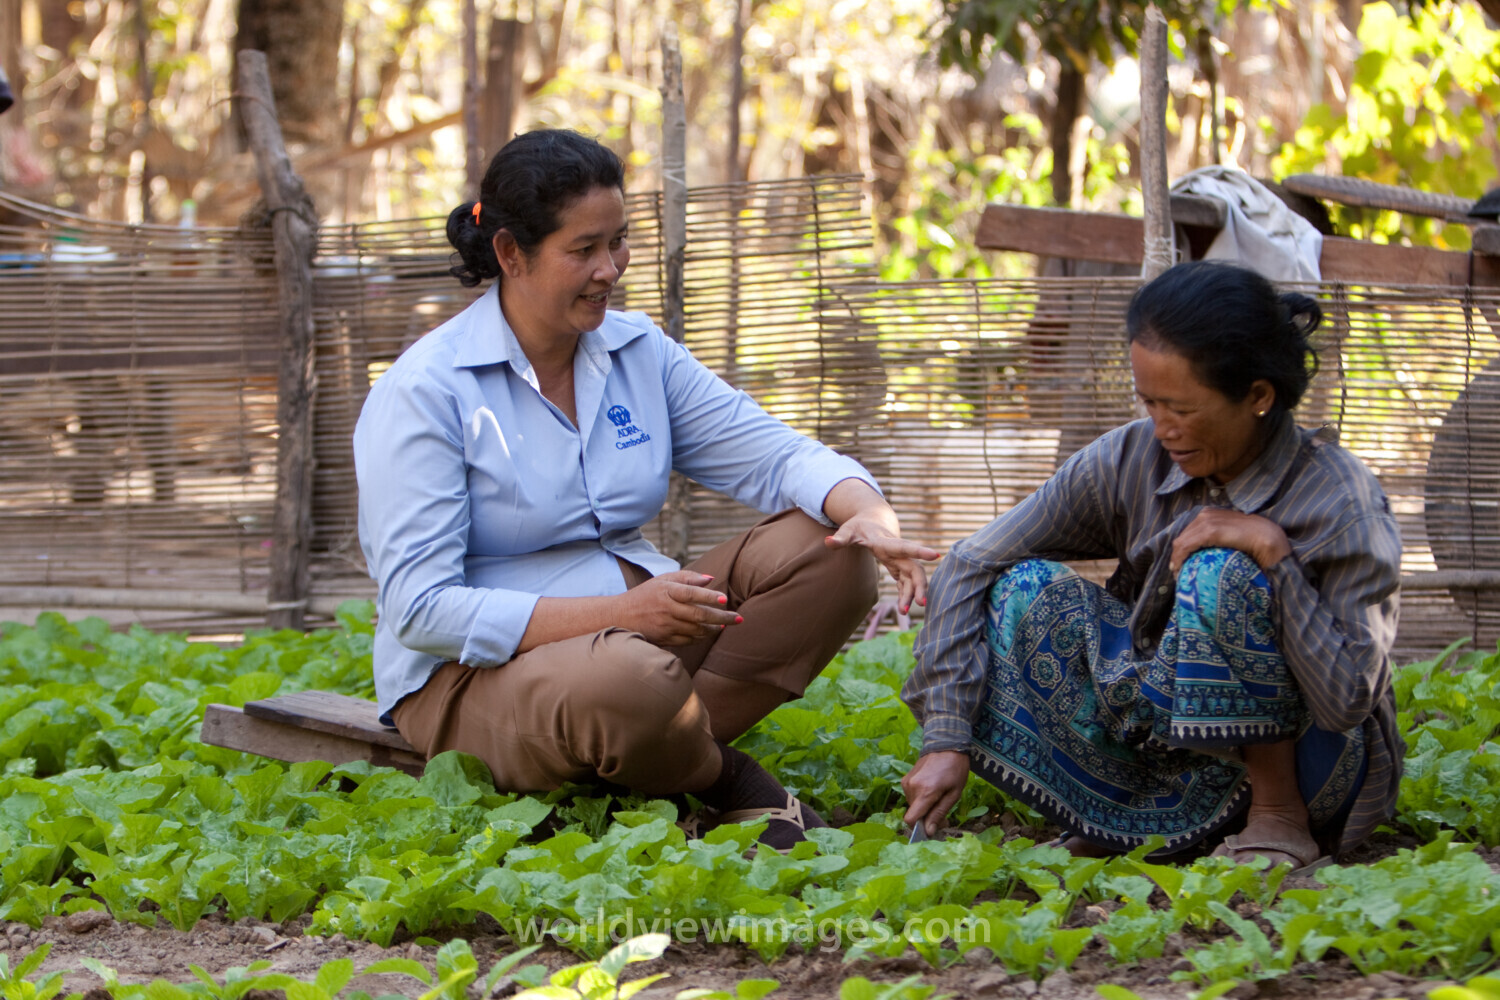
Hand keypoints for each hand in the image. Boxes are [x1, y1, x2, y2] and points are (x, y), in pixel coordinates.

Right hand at [615, 570, 739, 646]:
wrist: (620, 616)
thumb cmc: (645, 595)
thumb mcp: (662, 580)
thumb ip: (687, 577)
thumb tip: (710, 579)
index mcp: (666, 590)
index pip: (691, 593)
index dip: (708, 596)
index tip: (724, 600)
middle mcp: (666, 609)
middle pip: (698, 614)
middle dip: (722, 618)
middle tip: (738, 619)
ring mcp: (665, 626)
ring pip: (696, 629)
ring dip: (713, 629)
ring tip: (724, 626)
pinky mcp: (664, 639)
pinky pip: (688, 640)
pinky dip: (700, 637)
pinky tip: (707, 632)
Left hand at [825, 511, 940, 614]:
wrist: (872, 521)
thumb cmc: (858, 526)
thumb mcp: (847, 530)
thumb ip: (840, 538)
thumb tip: (827, 542)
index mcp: (886, 542)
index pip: (904, 547)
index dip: (919, 551)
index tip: (935, 555)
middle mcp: (897, 552)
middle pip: (914, 568)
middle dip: (920, 585)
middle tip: (921, 603)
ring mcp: (900, 560)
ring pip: (912, 578)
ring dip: (911, 594)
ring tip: (905, 611)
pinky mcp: (898, 567)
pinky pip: (906, 583)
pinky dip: (905, 594)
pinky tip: (903, 608)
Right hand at [901, 750, 969, 836]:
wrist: (946, 745)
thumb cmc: (955, 769)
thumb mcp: (954, 794)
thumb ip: (939, 813)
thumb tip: (929, 831)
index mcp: (925, 792)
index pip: (910, 819)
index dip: (918, 827)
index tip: (930, 827)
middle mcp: (912, 788)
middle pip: (914, 813)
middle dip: (926, 817)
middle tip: (942, 811)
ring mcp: (907, 782)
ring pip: (912, 805)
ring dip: (923, 807)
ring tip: (938, 797)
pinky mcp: (905, 779)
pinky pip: (911, 796)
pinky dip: (920, 798)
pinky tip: (931, 789)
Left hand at [1170, 507, 1291, 572]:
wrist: (1271, 539)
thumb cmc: (1256, 542)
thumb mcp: (1233, 538)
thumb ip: (1220, 541)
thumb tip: (1209, 556)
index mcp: (1211, 514)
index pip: (1189, 532)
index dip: (1182, 549)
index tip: (1181, 565)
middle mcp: (1207, 514)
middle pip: (1183, 537)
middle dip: (1178, 555)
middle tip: (1179, 572)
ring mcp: (1208, 521)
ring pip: (1181, 542)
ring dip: (1177, 559)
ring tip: (1180, 575)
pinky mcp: (1210, 531)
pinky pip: (1186, 546)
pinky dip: (1180, 559)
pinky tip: (1180, 570)